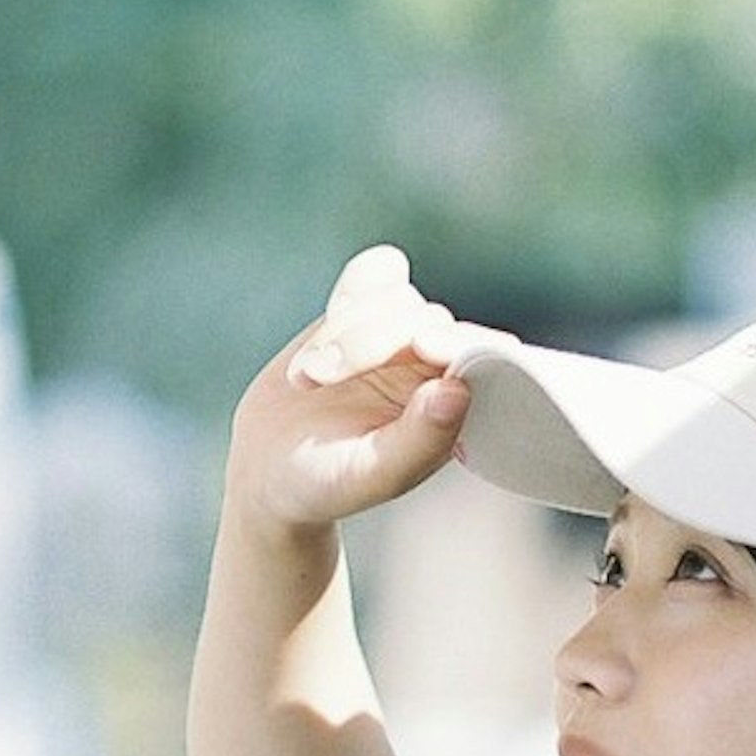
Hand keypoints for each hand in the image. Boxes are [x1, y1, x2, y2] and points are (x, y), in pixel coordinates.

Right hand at [228, 247, 481, 536]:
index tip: (420, 347)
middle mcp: (439, 368)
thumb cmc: (329, 483)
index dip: (457, 342)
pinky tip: (323, 336)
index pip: (483, 355)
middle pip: (428, 320)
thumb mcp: (369, 475)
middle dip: (368, 344)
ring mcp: (405, 335)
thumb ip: (418, 441)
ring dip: (341, 332)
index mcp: (456, 411)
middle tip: (315, 381)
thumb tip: (458, 390)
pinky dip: (351, 294)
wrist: (273, 467)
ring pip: (395, 297)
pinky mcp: (371, 310)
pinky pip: (377, 272)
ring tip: (307, 379)